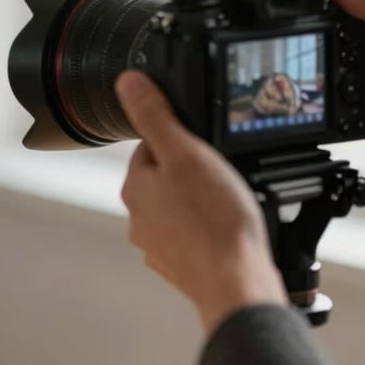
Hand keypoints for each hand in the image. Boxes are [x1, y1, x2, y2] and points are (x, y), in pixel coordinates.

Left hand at [114, 71, 286, 335]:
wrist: (236, 281)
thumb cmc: (215, 221)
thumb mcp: (188, 153)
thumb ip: (155, 116)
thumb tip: (128, 84)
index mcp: (135, 188)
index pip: (150, 146)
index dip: (182, 140)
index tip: (206, 146)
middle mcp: (139, 220)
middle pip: (166, 177)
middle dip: (193, 173)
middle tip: (223, 176)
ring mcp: (158, 246)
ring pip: (181, 207)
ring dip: (202, 202)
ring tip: (228, 204)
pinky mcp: (180, 266)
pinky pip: (194, 235)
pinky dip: (209, 229)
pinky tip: (228, 229)